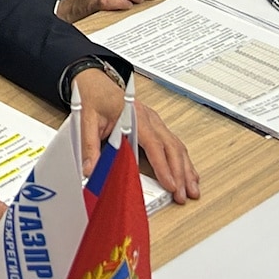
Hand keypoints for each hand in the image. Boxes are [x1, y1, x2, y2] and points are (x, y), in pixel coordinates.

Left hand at [71, 68, 199, 203]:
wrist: (96, 83)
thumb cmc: (94, 98)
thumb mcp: (86, 121)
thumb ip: (90, 146)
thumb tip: (92, 170)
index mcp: (134, 115)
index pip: (154, 144)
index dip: (163, 166)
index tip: (170, 184)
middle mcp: (150, 118)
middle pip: (171, 147)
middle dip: (180, 173)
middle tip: (183, 195)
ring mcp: (155, 122)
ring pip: (177, 146)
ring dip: (186, 169)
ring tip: (192, 190)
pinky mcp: (156, 126)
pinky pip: (174, 144)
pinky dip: (183, 161)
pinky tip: (189, 174)